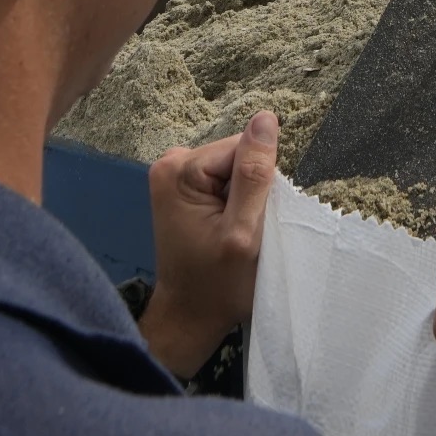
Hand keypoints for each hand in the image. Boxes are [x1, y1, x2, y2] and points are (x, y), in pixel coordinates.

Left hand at [139, 111, 277, 376]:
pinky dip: (234, 203)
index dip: (259, 184)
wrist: (190, 317)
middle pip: (237, 155)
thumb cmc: (217, 285)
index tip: (250, 220)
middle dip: (250, 189)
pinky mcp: (182, 189)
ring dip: (244, 198)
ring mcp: (174, 175)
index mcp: (179, 169)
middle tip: (243, 231)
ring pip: (234, 168)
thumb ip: (254, 175)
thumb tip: (266, 117)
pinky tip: (225, 230)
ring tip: (234, 233)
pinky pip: (224, 180)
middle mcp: (170, 163)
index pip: (243, 148)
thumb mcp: (243, 233)